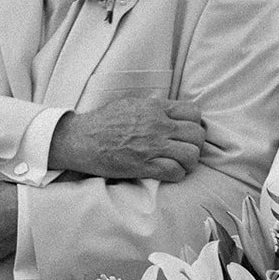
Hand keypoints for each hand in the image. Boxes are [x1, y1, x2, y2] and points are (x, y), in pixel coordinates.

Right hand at [48, 98, 205, 181]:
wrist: (80, 139)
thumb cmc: (102, 122)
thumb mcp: (131, 104)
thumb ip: (153, 107)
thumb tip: (168, 111)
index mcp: (155, 108)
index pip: (194, 112)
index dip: (195, 124)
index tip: (187, 133)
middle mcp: (158, 125)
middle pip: (197, 135)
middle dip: (196, 145)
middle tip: (186, 151)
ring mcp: (152, 146)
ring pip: (191, 154)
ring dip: (189, 163)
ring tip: (180, 165)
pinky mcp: (144, 166)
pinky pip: (175, 171)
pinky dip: (177, 175)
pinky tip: (169, 174)